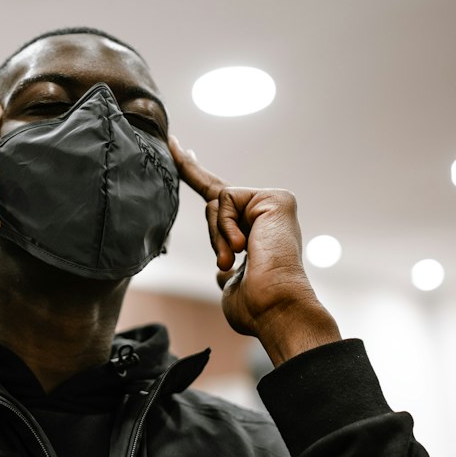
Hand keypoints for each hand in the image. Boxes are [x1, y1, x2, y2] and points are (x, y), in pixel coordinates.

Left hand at [170, 137, 339, 365]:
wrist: (274, 307)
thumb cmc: (255, 306)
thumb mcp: (231, 285)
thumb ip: (227, 268)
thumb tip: (222, 272)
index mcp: (257, 233)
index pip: (221, 202)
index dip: (196, 175)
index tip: (180, 149)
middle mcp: (268, 214)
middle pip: (214, 200)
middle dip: (203, 207)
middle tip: (224, 254)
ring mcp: (273, 203)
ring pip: (216, 202)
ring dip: (216, 236)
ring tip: (236, 259)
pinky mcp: (275, 197)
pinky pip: (226, 198)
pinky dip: (226, 226)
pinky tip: (245, 247)